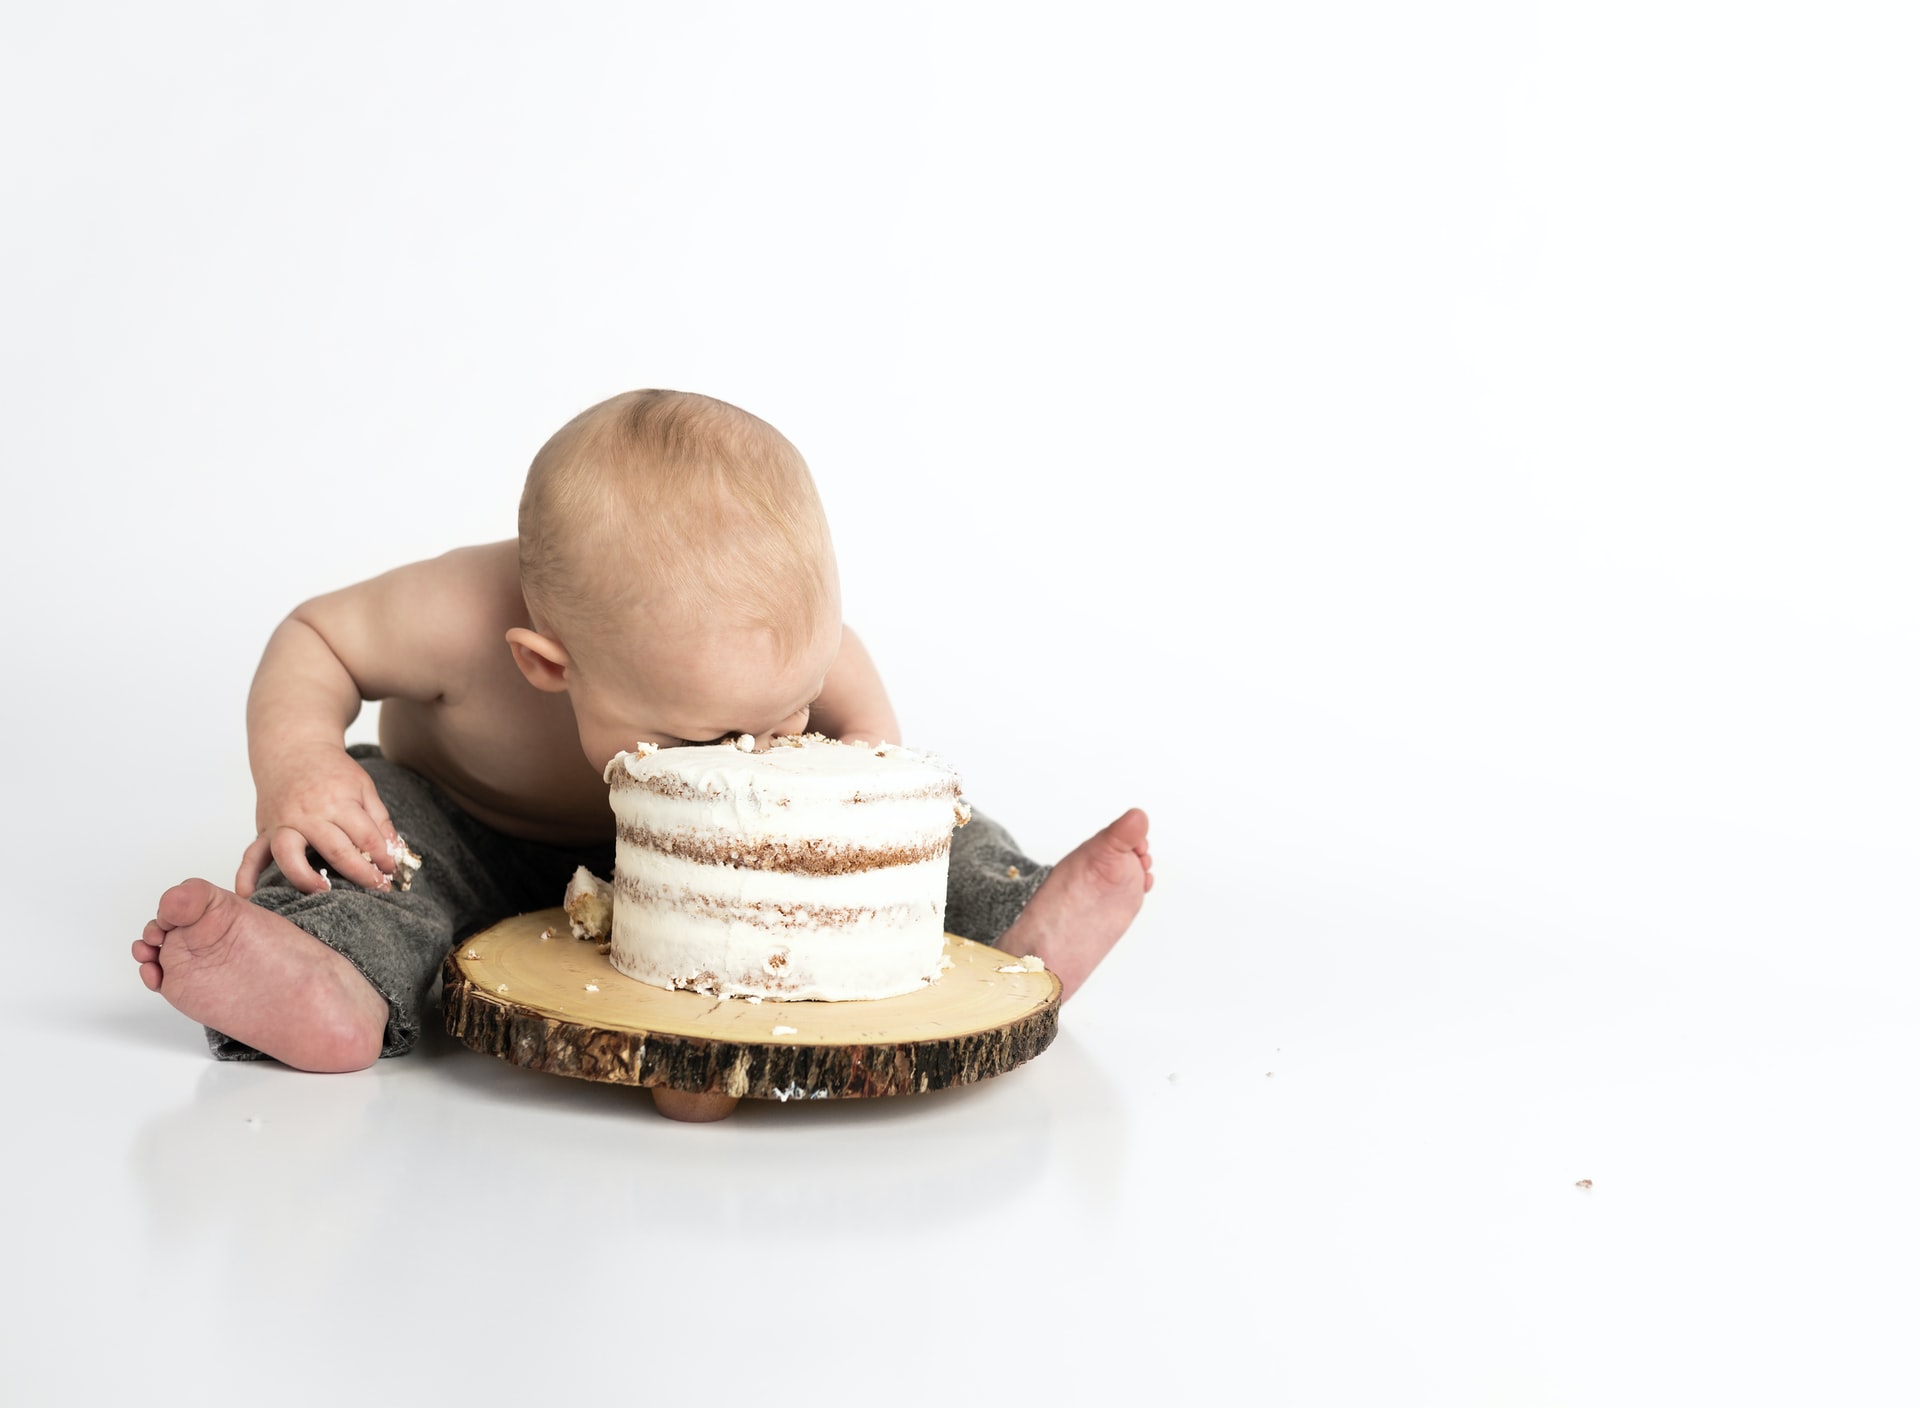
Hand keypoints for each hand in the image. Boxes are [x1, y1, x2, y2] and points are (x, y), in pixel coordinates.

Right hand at [236, 744, 401, 897]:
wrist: (292, 749)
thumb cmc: (331, 771)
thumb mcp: (363, 787)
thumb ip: (379, 819)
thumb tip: (394, 851)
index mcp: (337, 801)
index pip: (366, 836)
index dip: (383, 857)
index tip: (392, 872)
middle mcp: (308, 814)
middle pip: (335, 849)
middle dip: (360, 873)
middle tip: (377, 888)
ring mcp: (283, 824)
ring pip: (289, 854)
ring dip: (304, 877)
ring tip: (323, 892)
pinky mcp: (264, 831)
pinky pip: (251, 855)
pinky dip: (246, 876)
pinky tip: (249, 896)